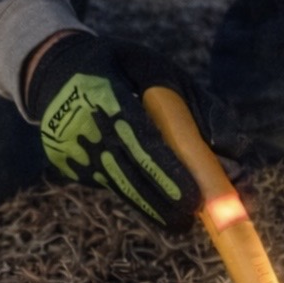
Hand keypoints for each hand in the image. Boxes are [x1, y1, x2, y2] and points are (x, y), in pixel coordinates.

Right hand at [25, 34, 246, 229]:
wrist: (53, 70)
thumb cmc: (121, 66)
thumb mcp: (158, 67)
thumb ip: (196, 103)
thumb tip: (230, 149)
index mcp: (102, 92)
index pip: (140, 139)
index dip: (168, 172)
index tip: (195, 201)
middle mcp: (83, 126)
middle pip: (131, 175)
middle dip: (169, 201)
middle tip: (204, 216)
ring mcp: (73, 151)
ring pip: (124, 188)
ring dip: (159, 204)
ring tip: (190, 214)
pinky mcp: (71, 167)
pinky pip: (114, 185)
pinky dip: (141, 193)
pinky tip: (163, 196)